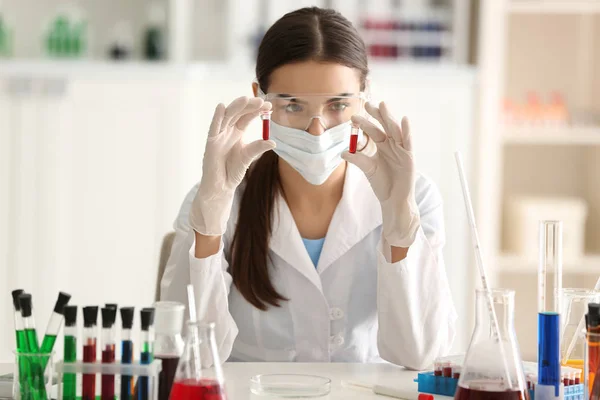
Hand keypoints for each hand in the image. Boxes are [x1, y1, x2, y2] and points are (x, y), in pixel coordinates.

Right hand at [190, 96, 274, 235]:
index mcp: (237, 132)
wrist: (221, 186)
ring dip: (236, 107)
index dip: (257, 110)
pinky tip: (221, 106)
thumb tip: (273, 142)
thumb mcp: (248, 156)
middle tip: (262, 101)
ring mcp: (219, 135)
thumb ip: (258, 148)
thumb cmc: (233, 170)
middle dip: (249, 106)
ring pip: (227, 116)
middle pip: (238, 113)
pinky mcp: (211, 142)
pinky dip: (217, 117)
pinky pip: (214, 127)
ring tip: (246, 99)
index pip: (247, 116)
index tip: (269, 105)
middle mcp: (228, 130)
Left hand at [342, 101, 419, 247]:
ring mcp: (402, 150)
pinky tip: (404, 119)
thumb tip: (343, 153)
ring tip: (383, 105)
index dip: (365, 123)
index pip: (374, 131)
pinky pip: (408, 142)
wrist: (393, 200)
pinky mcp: (409, 157)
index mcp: (383, 147)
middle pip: (385, 126)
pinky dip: (407, 131)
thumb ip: (358, 160)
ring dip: (390, 118)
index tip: (353, 117)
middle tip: (367, 104)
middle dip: (377, 115)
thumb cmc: (383, 184)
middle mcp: (393, 145)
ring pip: (396, 130)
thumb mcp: (368, 169)